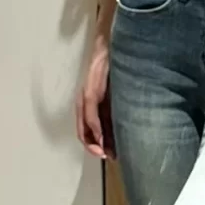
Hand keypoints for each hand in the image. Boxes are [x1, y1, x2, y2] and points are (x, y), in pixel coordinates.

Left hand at [76, 37, 114, 158]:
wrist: (111, 46)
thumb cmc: (115, 69)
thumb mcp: (115, 94)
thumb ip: (115, 111)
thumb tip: (121, 131)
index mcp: (90, 104)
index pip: (88, 132)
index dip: (95, 146)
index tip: (108, 156)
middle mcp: (84, 102)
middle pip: (83, 133)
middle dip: (93, 148)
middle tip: (107, 157)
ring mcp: (86, 97)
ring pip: (85, 126)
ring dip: (94, 141)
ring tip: (104, 151)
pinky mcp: (91, 91)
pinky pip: (91, 113)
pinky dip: (96, 127)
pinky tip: (103, 136)